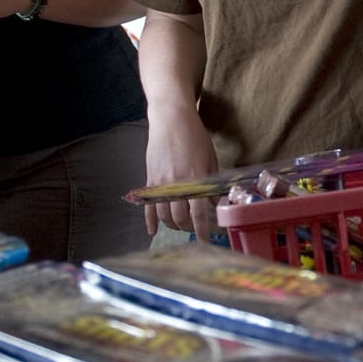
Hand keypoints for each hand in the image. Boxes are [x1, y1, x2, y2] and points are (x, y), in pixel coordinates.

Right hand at [144, 105, 220, 236]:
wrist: (171, 119)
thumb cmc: (195, 137)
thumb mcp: (210, 160)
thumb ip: (211, 185)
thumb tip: (214, 205)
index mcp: (195, 179)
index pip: (199, 214)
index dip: (202, 231)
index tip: (206, 242)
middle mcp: (176, 184)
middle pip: (179, 218)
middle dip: (188, 228)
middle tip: (195, 229)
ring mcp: (160, 183)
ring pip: (163, 215)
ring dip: (172, 225)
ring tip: (180, 225)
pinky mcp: (150, 179)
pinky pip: (148, 206)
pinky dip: (149, 220)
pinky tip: (152, 231)